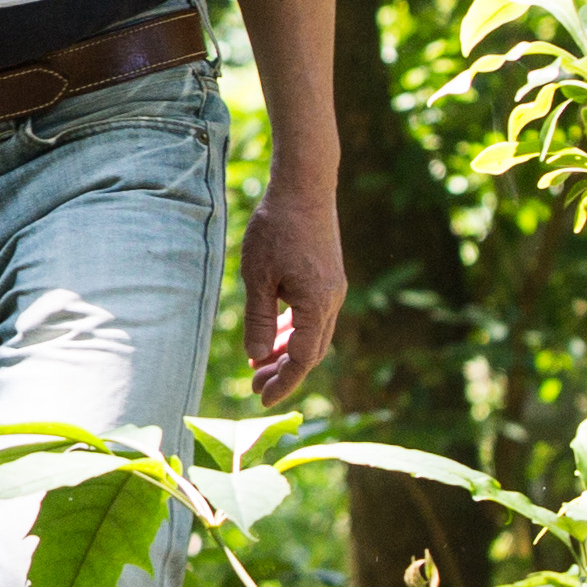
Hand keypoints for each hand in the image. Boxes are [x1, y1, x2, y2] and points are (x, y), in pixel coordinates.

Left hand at [242, 182, 344, 400]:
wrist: (305, 187)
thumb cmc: (276, 229)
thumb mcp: (258, 277)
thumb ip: (258, 320)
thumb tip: (257, 356)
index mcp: (317, 304)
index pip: (302, 359)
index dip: (283, 382)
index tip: (261, 398)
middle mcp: (332, 301)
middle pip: (311, 352)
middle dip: (283, 372)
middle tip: (254, 384)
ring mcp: (332, 289)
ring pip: (313, 334)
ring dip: (288, 351)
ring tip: (258, 363)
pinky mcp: (327, 278)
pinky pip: (313, 315)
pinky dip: (293, 330)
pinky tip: (273, 333)